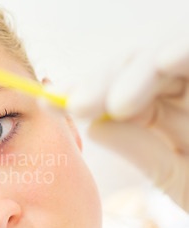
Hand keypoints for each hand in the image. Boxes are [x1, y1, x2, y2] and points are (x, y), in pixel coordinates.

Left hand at [66, 37, 188, 212]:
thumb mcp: (182, 178)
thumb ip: (144, 149)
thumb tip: (95, 122)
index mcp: (170, 107)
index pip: (122, 86)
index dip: (86, 90)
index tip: (51, 102)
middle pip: (141, 61)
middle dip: (106, 79)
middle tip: (77, 103)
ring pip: (172, 49)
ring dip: (142, 68)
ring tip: (118, 102)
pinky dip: (182, 51)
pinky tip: (163, 63)